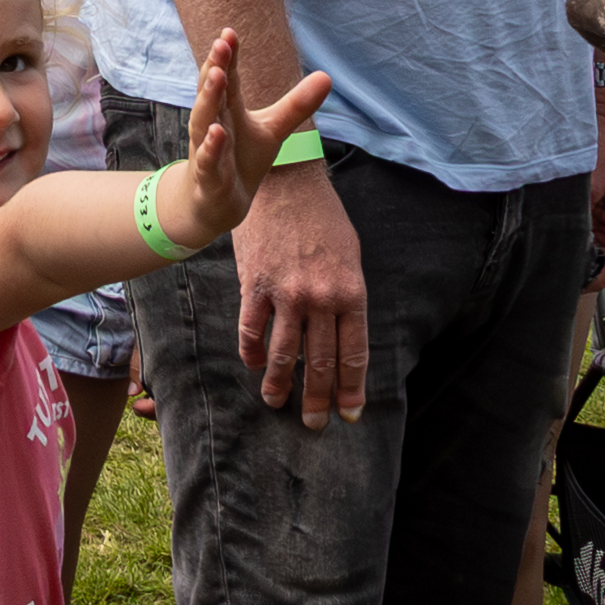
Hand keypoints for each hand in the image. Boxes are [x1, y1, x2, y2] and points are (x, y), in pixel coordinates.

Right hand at [142, 26, 336, 263]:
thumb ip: (296, 105)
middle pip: (212, 93)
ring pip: (203, 122)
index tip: (230, 32)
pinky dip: (210, 148)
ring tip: (216, 75)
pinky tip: (216, 133)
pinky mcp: (208, 178)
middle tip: (221, 44)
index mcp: (227, 109)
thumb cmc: (241, 158)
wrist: (216, 203)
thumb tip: (327, 76)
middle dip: (215, 68)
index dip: (228, 57)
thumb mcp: (273, 129)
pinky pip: (208, 161)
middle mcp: (212, 124)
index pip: (228, 78)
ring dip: (208, 99)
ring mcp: (206, 150)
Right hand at [224, 157, 369, 424]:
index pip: (353, 354)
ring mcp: (286, 293)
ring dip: (279, 385)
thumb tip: (343, 336)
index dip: (350, 389)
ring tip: (276, 402)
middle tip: (313, 424)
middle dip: (317, 399)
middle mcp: (321, 298)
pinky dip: (251, 352)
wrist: (285, 180)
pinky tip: (252, 365)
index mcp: (350, 292)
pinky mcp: (254, 284)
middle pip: (319, 362)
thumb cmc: (322, 217)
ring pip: (283, 354)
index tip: (348, 414)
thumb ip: (347, 297)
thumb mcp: (350, 256)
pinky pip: (252, 330)